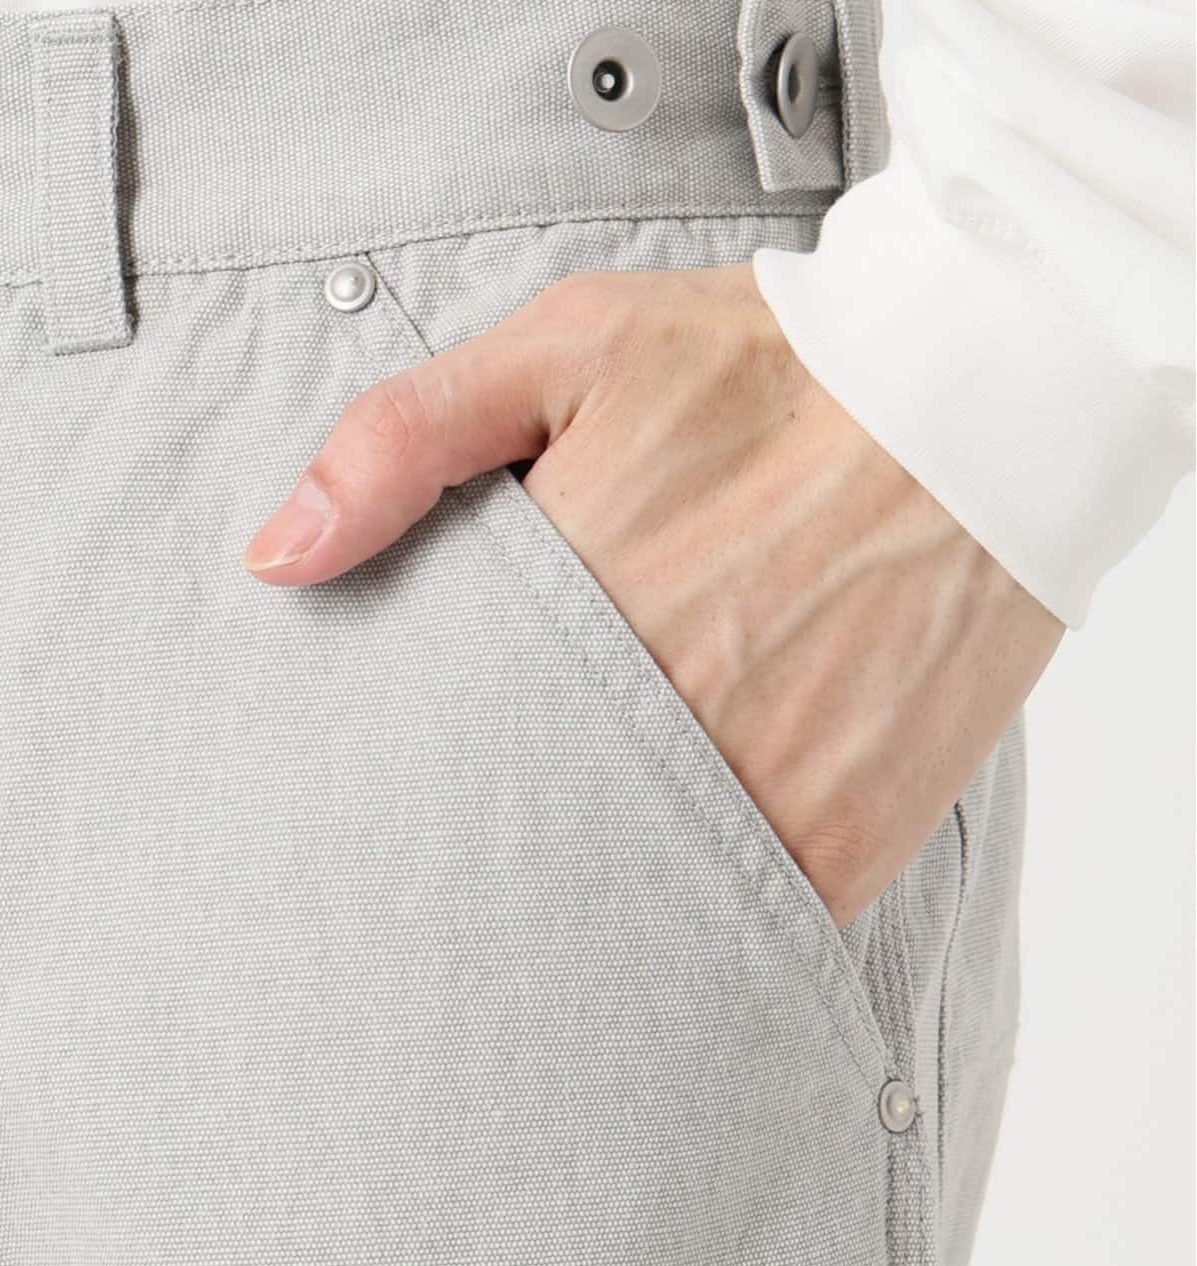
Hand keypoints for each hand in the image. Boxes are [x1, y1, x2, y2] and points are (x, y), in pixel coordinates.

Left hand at [242, 261, 1065, 927]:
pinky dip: (685, 909)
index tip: (380, 775)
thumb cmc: (770, 366)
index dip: (390, 767)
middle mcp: (657, 722)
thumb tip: (277, 558)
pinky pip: (726, 920)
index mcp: (567, 609)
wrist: (988, 406)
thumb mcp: (573, 346)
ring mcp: (756, 799)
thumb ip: (405, 438)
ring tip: (553, 853)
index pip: (425, 741)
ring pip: (612, 894)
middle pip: (508, 834)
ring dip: (571, 882)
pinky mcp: (841, 845)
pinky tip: (661, 867)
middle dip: (470, 838)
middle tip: (450, 838)